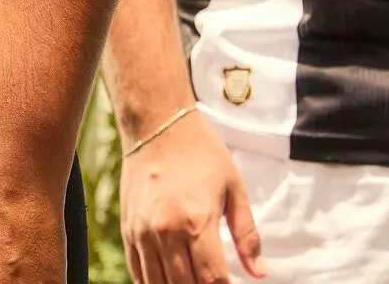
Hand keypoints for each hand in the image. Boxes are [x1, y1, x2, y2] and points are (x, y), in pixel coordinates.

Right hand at [120, 109, 263, 283]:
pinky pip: (137, 272)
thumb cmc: (200, 151)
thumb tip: (260, 273)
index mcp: (197, 222)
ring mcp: (144, 233)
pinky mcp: (128, 230)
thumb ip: (247, 234)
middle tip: (210, 282)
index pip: (213, 280)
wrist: (157, 122)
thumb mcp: (233, 187)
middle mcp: (167, 233)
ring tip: (191, 281)